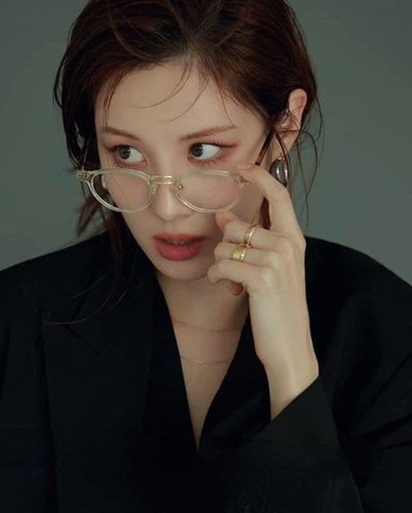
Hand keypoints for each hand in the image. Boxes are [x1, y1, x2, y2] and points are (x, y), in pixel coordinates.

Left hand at [208, 164, 318, 378]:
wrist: (289, 345)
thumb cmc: (278, 308)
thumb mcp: (271, 270)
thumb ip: (253, 241)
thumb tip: (223, 215)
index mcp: (294, 239)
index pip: (279, 197)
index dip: (260, 177)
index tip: (243, 167)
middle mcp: (288, 244)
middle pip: (238, 225)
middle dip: (225, 247)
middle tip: (235, 270)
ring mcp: (276, 259)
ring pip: (226, 245)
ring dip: (221, 265)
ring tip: (234, 283)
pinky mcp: (261, 277)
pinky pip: (222, 264)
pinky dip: (218, 277)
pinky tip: (228, 288)